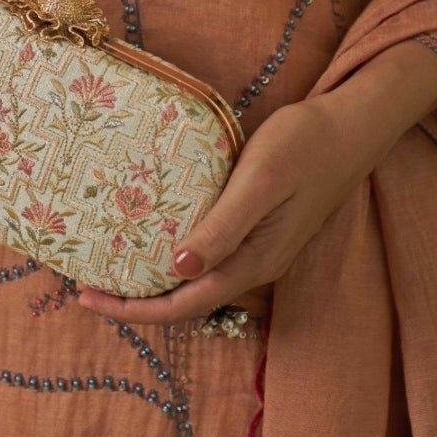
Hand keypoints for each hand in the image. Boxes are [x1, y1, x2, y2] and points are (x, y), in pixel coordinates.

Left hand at [78, 39, 436, 324]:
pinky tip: (156, 237)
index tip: (87, 296)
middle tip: (86, 285)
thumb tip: (179, 269)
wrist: (350, 127)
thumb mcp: (260, 181)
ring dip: (156, 282)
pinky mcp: (261, 227)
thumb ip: (224, 227)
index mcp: (254, 260)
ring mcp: (260, 247)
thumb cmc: (304, 146)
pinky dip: (177, 257)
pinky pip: (211, 256)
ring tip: (112, 268)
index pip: (185, 304)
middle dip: (137, 301)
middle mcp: (256, 264)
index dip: (135, 309)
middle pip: (188, 300)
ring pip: (199, 281)